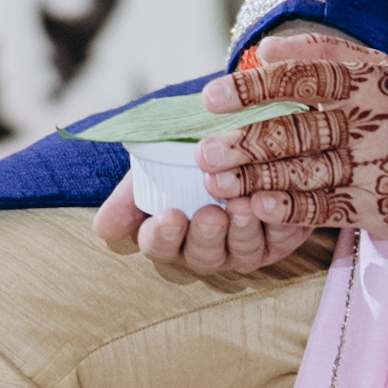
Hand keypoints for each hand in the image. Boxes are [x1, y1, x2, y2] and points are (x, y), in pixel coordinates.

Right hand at [83, 127, 328, 278]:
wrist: (240, 132)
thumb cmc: (192, 155)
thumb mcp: (155, 166)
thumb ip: (128, 195)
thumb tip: (104, 228)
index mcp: (173, 237)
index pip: (160, 246)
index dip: (162, 237)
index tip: (169, 217)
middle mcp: (208, 249)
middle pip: (203, 256)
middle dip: (206, 237)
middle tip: (211, 215)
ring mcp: (246, 247)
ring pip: (243, 252)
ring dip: (243, 232)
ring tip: (243, 206)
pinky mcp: (283, 238)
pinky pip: (283, 237)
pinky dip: (279, 222)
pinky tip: (274, 202)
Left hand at [197, 33, 387, 253]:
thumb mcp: (377, 70)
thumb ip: (321, 54)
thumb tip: (265, 48)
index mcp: (363, 82)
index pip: (301, 78)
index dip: (254, 88)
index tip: (212, 97)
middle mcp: (367, 122)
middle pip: (295, 132)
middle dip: (244, 144)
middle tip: (204, 153)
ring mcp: (371, 167)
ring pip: (302, 173)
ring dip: (255, 179)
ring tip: (217, 182)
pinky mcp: (375, 207)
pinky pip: (323, 208)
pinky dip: (288, 208)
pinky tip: (256, 206)